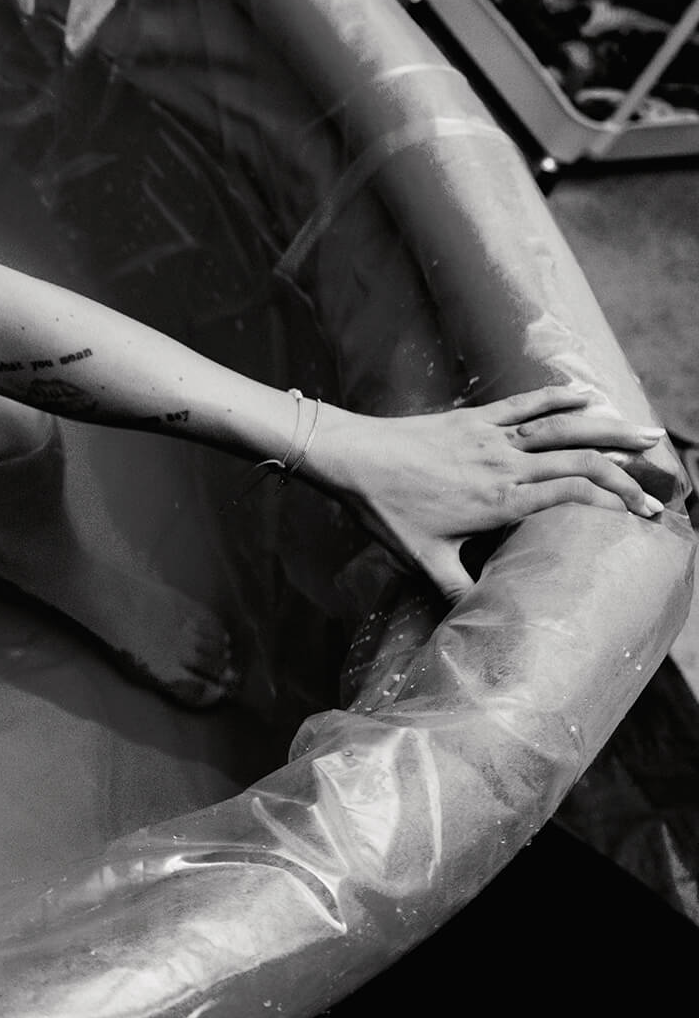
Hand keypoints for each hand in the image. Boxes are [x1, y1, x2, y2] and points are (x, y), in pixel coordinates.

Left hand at [312, 385, 671, 600]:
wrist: (352, 459)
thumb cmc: (385, 511)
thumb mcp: (421, 559)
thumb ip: (454, 590)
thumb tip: (477, 622)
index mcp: (499, 501)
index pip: (573, 496)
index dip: (614, 502)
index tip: (643, 514)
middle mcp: (504, 465)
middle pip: (580, 460)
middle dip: (627, 468)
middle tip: (663, 478)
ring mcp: (490, 437)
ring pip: (561, 427)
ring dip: (606, 428)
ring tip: (645, 433)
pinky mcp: (473, 418)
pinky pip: (524, 404)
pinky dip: (558, 397)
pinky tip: (587, 395)